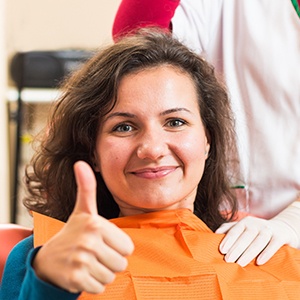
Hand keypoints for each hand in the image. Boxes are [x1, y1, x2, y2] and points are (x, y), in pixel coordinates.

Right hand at [33, 161, 133, 293]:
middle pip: (121, 263)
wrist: (49, 258)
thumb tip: (80, 163)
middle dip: (110, 261)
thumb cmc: (73, 232)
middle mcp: (88, 241)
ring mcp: (80, 261)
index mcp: (96, 224)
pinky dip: (93, 283)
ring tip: (87, 262)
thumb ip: (86, 187)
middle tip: (94, 253)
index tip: (102, 241)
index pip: (128, 248)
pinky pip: (100, 287)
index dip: (117, 247)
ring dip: (102, 272)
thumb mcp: (83, 210)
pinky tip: (81, 272)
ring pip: (111, 276)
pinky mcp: (75, 279)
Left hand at [215, 215, 298, 266]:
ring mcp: (268, 230)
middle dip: (236, 248)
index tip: (221, 250)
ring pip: (258, 241)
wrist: (282, 228)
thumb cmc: (256, 231)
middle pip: (245, 236)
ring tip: (240, 263)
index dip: (228, 240)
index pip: (234, 231)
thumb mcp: (243, 228)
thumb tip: (214, 235)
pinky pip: (273, 245)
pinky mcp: (280, 236)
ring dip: (248, 252)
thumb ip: (229, 229)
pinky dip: (266, 253)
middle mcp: (255, 224)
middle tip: (228, 260)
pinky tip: (259, 262)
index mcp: (244, 222)